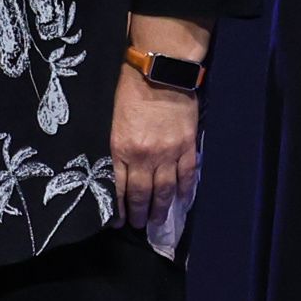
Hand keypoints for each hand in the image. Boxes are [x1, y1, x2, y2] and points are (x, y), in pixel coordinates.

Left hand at [108, 63, 202, 240]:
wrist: (160, 72)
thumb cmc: (131, 92)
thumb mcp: (113, 121)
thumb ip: (118, 148)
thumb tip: (120, 172)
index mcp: (121, 148)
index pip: (119, 186)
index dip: (119, 207)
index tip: (118, 221)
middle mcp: (144, 156)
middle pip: (142, 193)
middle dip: (139, 214)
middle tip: (139, 227)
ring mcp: (168, 153)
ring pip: (165, 190)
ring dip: (160, 209)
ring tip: (157, 222)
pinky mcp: (187, 147)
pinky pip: (187, 176)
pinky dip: (185, 192)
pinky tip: (182, 203)